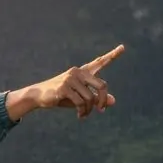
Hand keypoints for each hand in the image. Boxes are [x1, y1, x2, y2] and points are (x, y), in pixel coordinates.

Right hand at [6, 45, 124, 120]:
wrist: (39, 96)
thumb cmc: (61, 96)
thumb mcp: (81, 97)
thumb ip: (96, 98)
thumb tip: (113, 101)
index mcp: (83, 72)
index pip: (100, 62)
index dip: (112, 55)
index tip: (123, 47)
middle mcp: (78, 72)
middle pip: (102, 85)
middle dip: (103, 100)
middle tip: (101, 110)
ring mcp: (71, 79)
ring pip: (90, 98)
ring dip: (89, 110)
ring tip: (84, 114)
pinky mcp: (64, 88)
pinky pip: (80, 102)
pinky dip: (82, 112)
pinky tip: (80, 116)